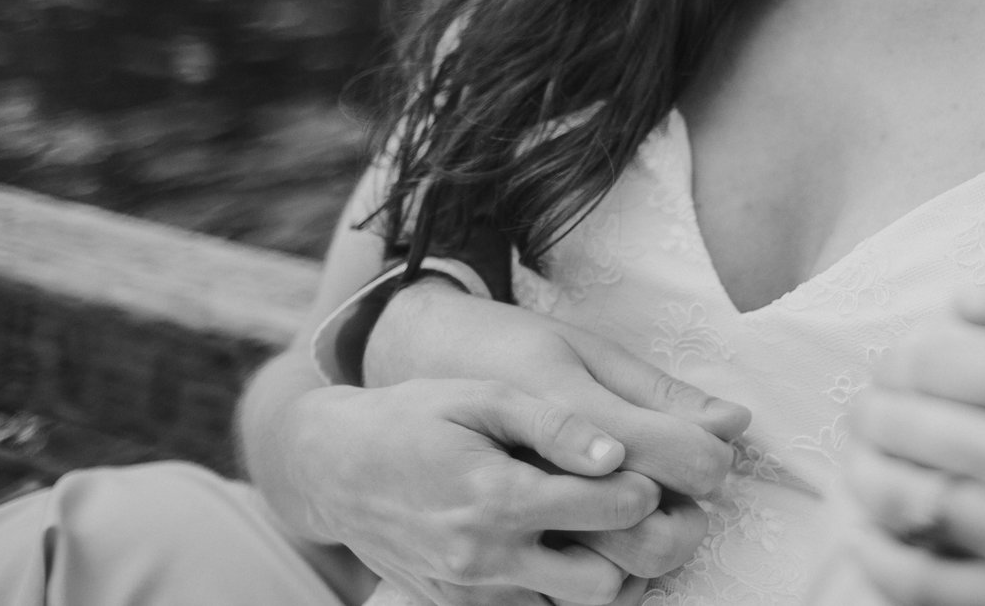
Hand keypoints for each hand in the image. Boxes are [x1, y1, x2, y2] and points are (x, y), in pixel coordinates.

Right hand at [360, 281, 751, 583]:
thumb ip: (555, 424)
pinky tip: (569, 552)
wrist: (334, 469)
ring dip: (602, 575)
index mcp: (499, 497)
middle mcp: (485, 557)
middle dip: (636, 548)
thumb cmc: (417, 418)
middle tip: (644, 512)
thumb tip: (617, 453)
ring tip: (610, 532)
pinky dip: (560, 592)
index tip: (650, 469)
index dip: (645, 488)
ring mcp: (469, 592)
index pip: (611, 509)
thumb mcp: (484, 398)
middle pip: (602, 581)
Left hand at [840, 275, 984, 605]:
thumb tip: (965, 294)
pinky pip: (925, 586)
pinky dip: (879, 557)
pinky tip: (870, 537)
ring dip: (864, 476)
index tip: (908, 361)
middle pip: (905, 425)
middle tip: (869, 411)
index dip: (903, 353)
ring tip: (861, 465)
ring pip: (904, 502)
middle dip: (871, 411)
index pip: (931, 356)